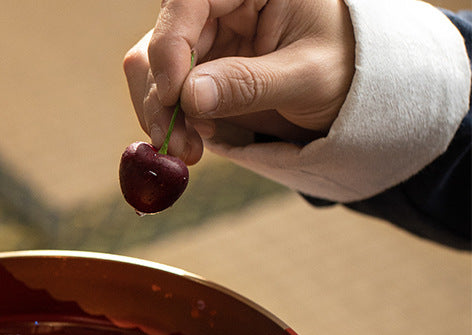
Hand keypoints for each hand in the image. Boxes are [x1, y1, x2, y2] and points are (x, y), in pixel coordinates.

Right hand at [124, 0, 355, 163]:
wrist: (351, 94)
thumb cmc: (344, 69)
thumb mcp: (307, 77)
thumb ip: (250, 84)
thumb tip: (190, 96)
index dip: (170, 44)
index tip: (173, 95)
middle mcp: (220, 6)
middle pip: (160, 41)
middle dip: (161, 96)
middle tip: (174, 142)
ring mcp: (205, 41)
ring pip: (151, 70)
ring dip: (159, 115)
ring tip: (185, 151)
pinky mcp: (198, 74)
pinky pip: (163, 96)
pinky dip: (168, 124)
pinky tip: (189, 146)